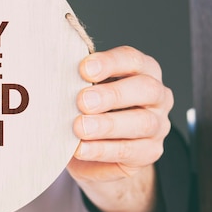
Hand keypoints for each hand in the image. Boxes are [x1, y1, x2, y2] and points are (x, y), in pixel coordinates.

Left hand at [67, 46, 172, 211]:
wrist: (92, 150)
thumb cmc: (87, 109)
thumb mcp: (81, 90)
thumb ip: (76, 81)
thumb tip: (53, 75)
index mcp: (141, 70)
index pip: (131, 59)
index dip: (110, 63)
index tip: (83, 70)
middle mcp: (156, 95)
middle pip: (144, 88)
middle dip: (111, 94)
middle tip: (82, 101)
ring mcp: (158, 125)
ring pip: (142, 122)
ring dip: (107, 125)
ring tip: (79, 127)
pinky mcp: (150, 152)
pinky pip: (130, 151)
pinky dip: (102, 149)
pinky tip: (80, 148)